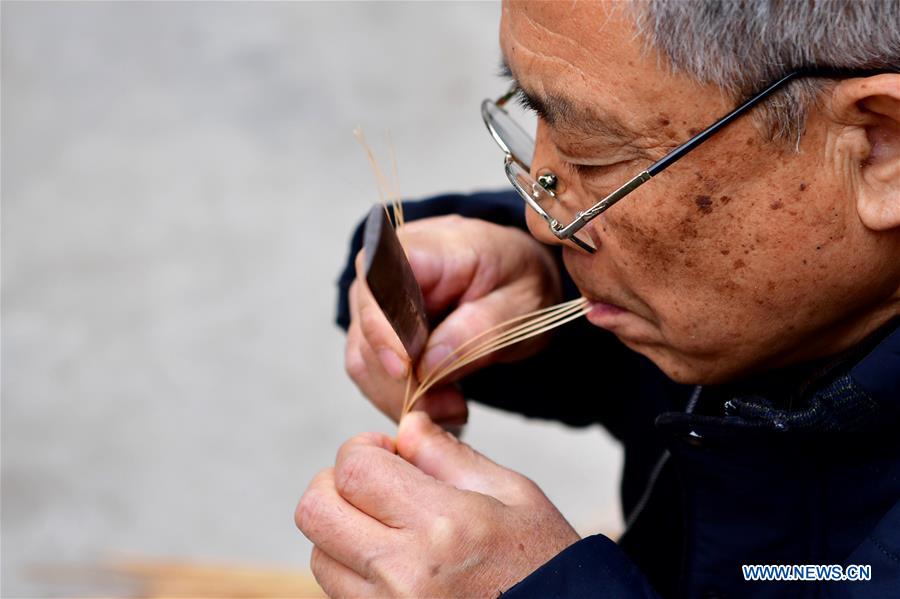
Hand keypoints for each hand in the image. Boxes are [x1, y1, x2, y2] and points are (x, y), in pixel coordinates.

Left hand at [295, 412, 579, 597]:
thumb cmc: (544, 561)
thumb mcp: (513, 494)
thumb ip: (449, 456)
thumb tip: (404, 427)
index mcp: (443, 524)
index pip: (353, 470)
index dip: (361, 449)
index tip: (388, 453)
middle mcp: (404, 573)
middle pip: (315, 512)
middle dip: (336, 484)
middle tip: (375, 483)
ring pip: (319, 557)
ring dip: (342, 530)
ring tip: (389, 527)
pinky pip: (339, 592)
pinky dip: (353, 569)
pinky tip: (394, 561)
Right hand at [345, 215, 562, 422]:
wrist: (517, 282)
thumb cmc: (520, 282)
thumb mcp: (523, 304)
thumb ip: (480, 330)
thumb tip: (427, 365)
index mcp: (433, 245)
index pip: (381, 276)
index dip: (383, 325)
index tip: (404, 370)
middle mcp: (390, 266)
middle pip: (368, 326)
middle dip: (404, 379)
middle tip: (453, 407)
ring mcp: (376, 298)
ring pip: (363, 356)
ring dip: (402, 395)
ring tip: (453, 408)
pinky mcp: (374, 328)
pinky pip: (369, 370)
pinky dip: (399, 397)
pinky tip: (437, 403)